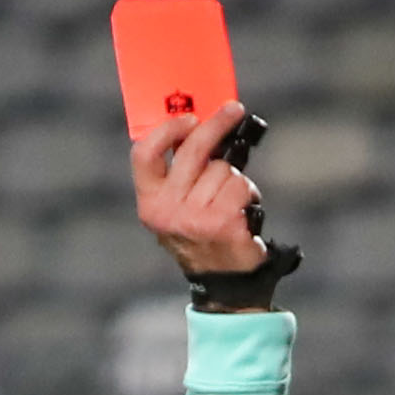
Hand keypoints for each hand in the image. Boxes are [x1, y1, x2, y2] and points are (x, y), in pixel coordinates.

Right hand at [131, 100, 265, 281]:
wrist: (225, 284)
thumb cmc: (203, 238)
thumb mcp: (178, 209)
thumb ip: (180, 174)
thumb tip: (199, 126)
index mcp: (150, 203)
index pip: (145, 154)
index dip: (167, 130)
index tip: (189, 118)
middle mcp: (168, 210)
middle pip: (192, 151)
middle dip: (216, 125)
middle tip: (233, 110)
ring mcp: (196, 218)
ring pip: (223, 169)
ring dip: (235, 179)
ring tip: (233, 201)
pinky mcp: (224, 223)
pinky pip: (241, 186)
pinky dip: (249, 194)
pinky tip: (244, 211)